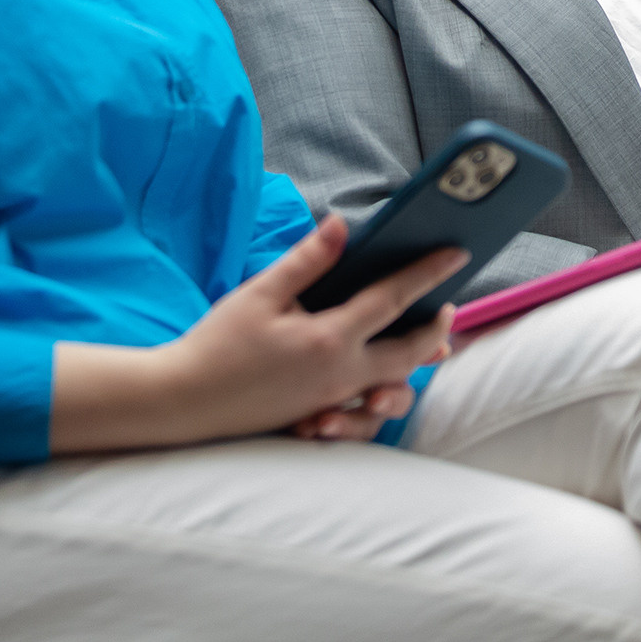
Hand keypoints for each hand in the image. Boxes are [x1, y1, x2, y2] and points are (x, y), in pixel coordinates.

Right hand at [145, 215, 463, 447]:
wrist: (184, 402)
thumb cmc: (218, 344)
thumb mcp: (260, 294)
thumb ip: (307, 261)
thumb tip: (341, 225)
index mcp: (328, 338)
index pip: (393, 300)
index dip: (428, 274)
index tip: (457, 253)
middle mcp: (341, 374)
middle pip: (409, 352)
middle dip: (434, 326)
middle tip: (449, 306)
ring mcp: (332, 401)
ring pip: (394, 384)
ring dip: (418, 362)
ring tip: (433, 342)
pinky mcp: (319, 416)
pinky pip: (370, 409)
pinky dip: (388, 391)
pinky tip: (392, 377)